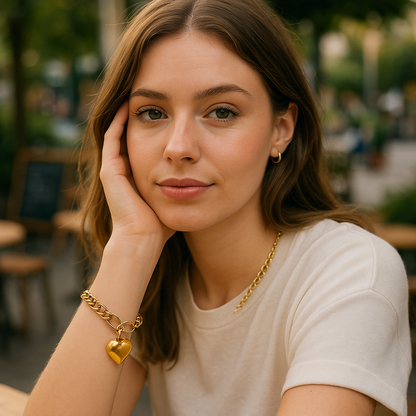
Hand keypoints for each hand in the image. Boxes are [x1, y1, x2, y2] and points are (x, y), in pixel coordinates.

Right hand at [100, 102, 173, 247]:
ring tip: (139, 94)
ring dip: (129, 114)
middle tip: (154, 98)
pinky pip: (112, 137)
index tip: (168, 112)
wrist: (144, 239)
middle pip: (131, 136)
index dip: (154, 127)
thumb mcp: (175, 198)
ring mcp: (114, 169)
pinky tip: (130, 105)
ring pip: (118, 133)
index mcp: (138, 175)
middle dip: (142, 117)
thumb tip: (203, 177)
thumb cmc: (163, 224)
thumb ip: (184, 186)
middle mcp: (124, 170)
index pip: (144, 144)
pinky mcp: (110, 170)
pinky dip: (119, 120)